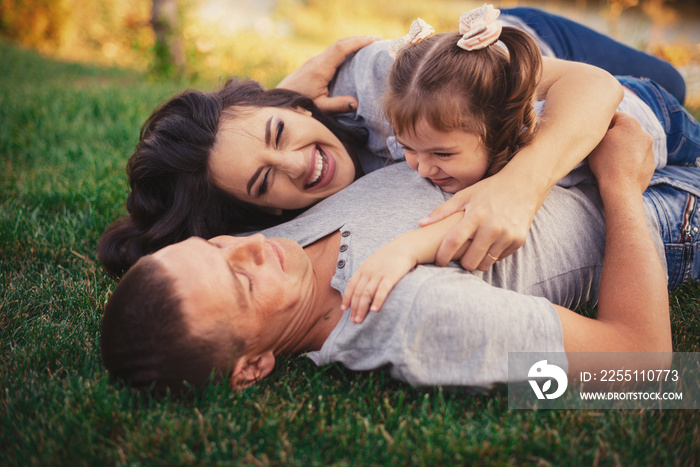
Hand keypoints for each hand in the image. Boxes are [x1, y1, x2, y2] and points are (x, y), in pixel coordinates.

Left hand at [276, 35, 379, 113]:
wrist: (281, 99)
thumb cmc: (300, 104)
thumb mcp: (320, 107)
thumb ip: (338, 105)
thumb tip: (357, 104)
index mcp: (321, 68)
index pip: (342, 48)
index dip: (359, 42)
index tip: (374, 40)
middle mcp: (318, 60)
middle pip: (341, 43)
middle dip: (359, 39)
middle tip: (378, 40)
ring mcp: (316, 61)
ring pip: (337, 45)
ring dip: (353, 42)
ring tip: (370, 43)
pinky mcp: (315, 64)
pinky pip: (333, 51)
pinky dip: (346, 48)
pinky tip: (355, 52)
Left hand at [342, 244, 415, 323]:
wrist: (406, 246)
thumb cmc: (390, 256)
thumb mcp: (374, 262)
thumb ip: (367, 273)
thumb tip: (361, 287)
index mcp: (363, 268)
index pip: (351, 285)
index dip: (347, 298)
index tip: (344, 309)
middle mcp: (368, 272)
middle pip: (358, 292)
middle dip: (354, 308)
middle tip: (353, 321)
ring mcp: (379, 274)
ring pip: (366, 293)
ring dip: (362, 308)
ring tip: (359, 320)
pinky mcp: (391, 276)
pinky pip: (382, 290)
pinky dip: (377, 301)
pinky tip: (374, 310)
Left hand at [418, 174, 538, 270]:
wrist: (523, 185)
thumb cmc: (489, 190)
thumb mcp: (464, 195)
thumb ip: (442, 211)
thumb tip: (420, 224)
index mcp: (475, 215)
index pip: (454, 241)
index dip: (443, 255)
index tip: (439, 261)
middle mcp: (492, 227)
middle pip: (470, 260)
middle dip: (461, 262)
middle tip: (458, 258)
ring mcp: (507, 235)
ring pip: (485, 263)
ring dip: (477, 261)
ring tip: (472, 254)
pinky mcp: (518, 240)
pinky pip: (499, 258)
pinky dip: (492, 255)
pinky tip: (488, 246)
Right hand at [588, 111, 654, 193]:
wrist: (621, 188)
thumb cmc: (606, 162)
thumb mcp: (597, 140)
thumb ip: (601, 129)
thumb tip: (604, 126)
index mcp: (630, 123)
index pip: (615, 115)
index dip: (604, 123)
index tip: (597, 133)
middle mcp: (644, 133)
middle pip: (626, 129)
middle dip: (616, 135)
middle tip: (603, 147)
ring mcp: (650, 149)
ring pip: (633, 143)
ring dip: (624, 147)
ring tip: (612, 160)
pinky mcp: (651, 163)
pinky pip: (638, 156)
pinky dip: (631, 159)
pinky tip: (621, 168)